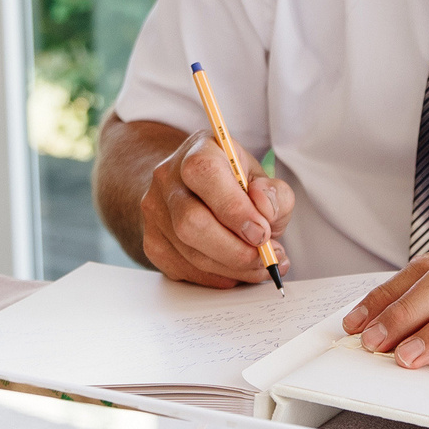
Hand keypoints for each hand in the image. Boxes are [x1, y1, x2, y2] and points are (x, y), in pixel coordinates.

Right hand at [138, 131, 293, 288]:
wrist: (193, 189)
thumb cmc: (233, 184)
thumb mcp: (263, 179)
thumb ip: (275, 194)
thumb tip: (265, 213)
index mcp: (198, 151)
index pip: (206, 175)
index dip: (235, 209)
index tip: (262, 233)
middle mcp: (168, 179)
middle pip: (191, 222)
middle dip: (235, 250)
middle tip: (265, 256)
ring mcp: (155, 213)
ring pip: (190, 253)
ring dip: (233, 268)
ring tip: (261, 265)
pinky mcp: (153, 243)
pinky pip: (186, 271)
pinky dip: (219, 277)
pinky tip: (237, 269)